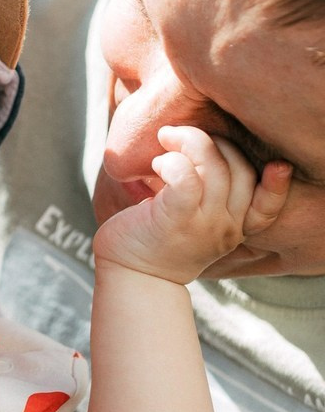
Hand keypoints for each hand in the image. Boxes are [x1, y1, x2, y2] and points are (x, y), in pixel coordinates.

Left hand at [93, 125, 290, 281]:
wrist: (132, 277)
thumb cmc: (156, 240)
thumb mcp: (191, 222)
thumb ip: (204, 197)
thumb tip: (196, 154)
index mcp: (233, 226)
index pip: (267, 206)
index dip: (277, 185)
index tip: (279, 165)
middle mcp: (225, 226)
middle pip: (241, 171)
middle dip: (215, 142)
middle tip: (179, 134)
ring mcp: (203, 223)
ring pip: (215, 168)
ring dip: (190, 142)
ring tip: (165, 140)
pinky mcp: (176, 218)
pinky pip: (185, 178)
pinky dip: (173, 161)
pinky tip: (157, 164)